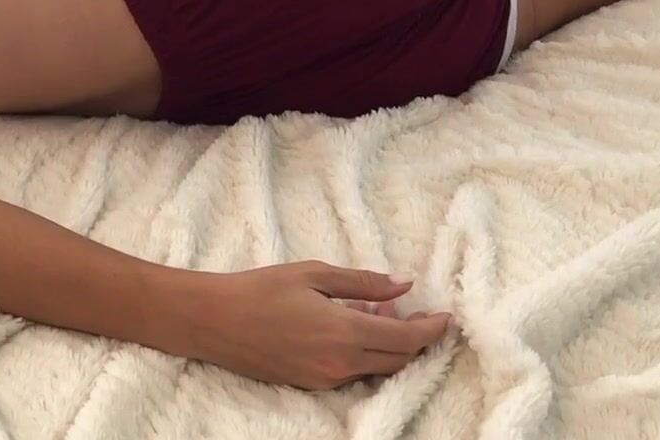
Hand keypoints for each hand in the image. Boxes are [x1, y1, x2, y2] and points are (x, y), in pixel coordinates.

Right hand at [184, 262, 455, 390]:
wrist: (213, 321)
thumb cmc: (260, 289)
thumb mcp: (314, 274)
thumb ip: (363, 282)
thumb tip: (404, 284)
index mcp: (344, 333)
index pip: (407, 340)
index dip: (432, 330)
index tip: (446, 316)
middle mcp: (340, 364)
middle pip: (398, 361)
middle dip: (416, 340)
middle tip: (418, 315)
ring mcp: (325, 378)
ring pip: (376, 369)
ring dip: (388, 346)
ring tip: (378, 315)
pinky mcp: (310, 384)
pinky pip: (352, 372)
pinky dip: (364, 353)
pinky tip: (351, 327)